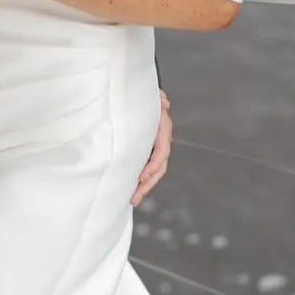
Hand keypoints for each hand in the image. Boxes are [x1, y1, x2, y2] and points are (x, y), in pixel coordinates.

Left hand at [131, 91, 171, 206]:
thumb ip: (155, 98)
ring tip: (132, 199)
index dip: (152, 165)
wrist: (135, 97)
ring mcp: (154, 147)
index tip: (141, 177)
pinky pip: (145, 168)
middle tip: (135, 196)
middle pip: (159, 167)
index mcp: (163, 129)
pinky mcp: (145, 152)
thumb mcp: (147, 95)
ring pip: (154, 172)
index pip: (162, 151)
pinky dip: (140, 180)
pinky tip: (130, 190)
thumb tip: (164, 102)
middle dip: (148, 184)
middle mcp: (161, 140)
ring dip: (144, 186)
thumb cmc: (140, 95)